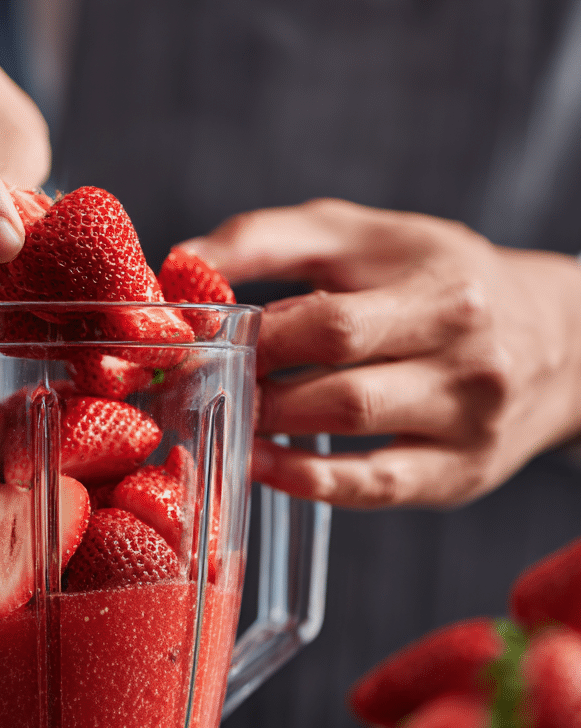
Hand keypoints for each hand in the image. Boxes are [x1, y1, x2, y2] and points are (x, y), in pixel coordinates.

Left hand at [183, 199, 580, 507]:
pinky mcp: (458, 475)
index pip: (331, 324)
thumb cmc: (439, 281)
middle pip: (340, 387)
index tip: (199, 346)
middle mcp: (469, 361)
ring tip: (222, 419)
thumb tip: (183, 259)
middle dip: (255, 391)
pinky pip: (371, 488)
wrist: (557, 340)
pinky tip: (262, 464)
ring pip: (352, 437)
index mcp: (445, 293)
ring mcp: (468, 425)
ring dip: (269, 434)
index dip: (256, 340)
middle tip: (196, 390)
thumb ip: (273, 239)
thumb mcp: (369, 239)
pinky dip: (307, 480)